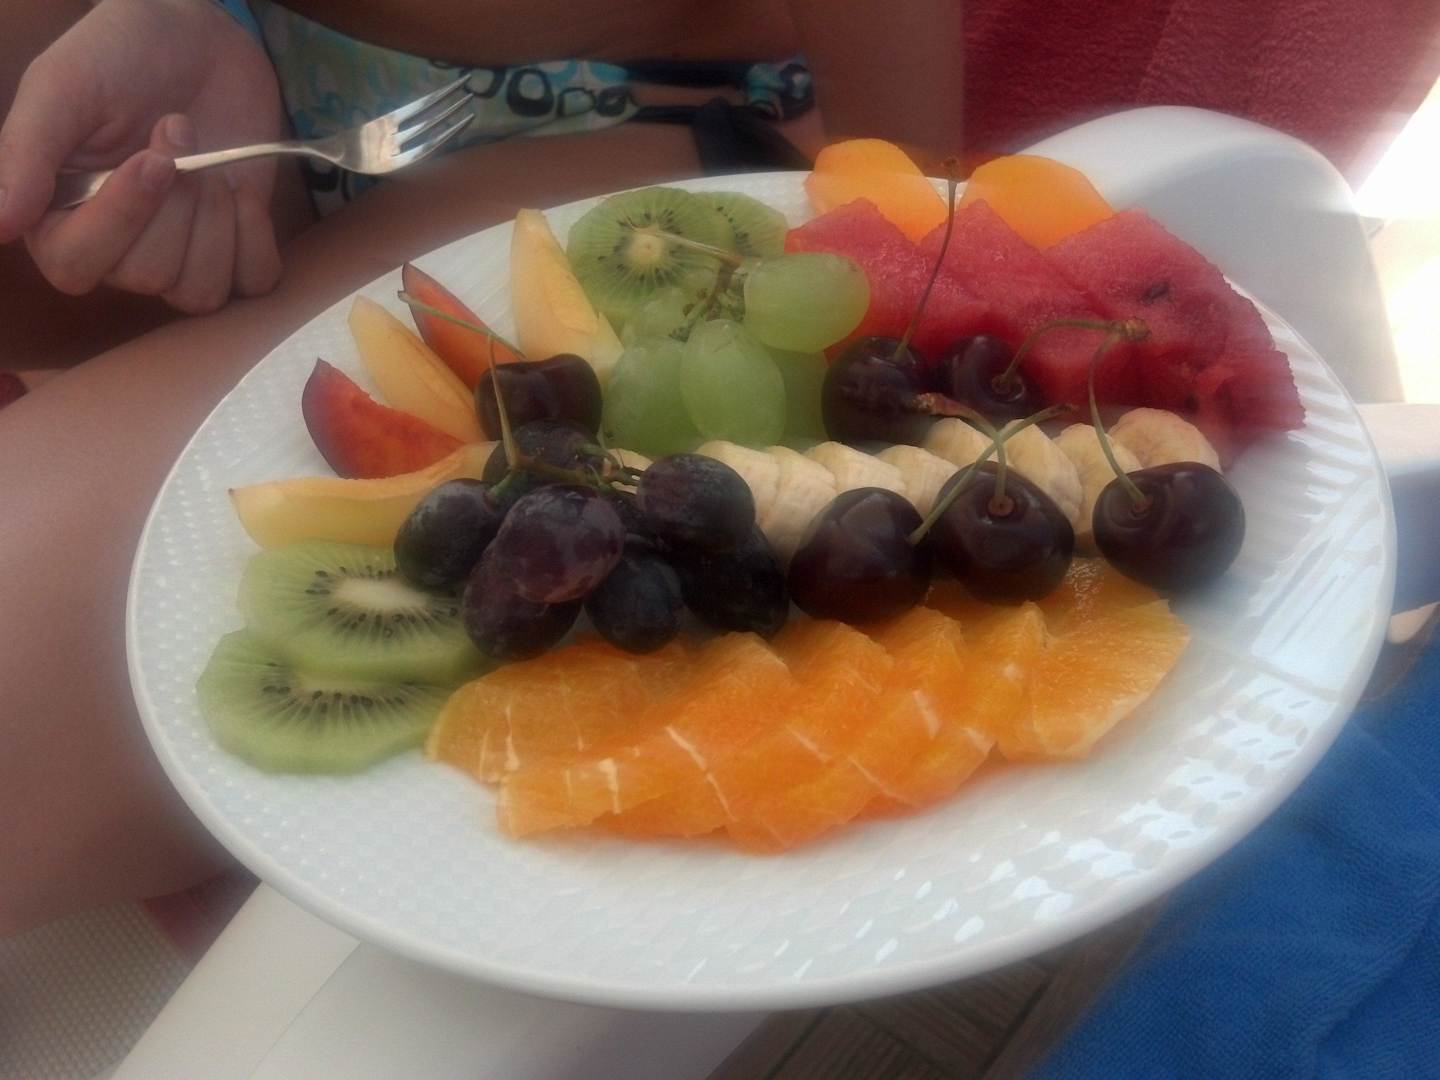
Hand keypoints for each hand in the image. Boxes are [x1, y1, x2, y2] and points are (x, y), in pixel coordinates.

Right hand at [0, 0, 285, 312]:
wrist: (200, 40)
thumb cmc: (121, 57)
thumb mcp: (61, 88)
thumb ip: (25, 154)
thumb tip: (1, 225)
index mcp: (59, 216)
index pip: (76, 267)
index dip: (122, 219)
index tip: (154, 158)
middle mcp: (116, 247)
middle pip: (146, 276)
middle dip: (175, 203)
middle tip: (179, 132)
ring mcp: (179, 254)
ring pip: (198, 291)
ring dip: (214, 221)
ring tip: (209, 162)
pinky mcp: (233, 250)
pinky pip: (250, 282)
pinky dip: (254, 237)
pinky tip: (241, 193)